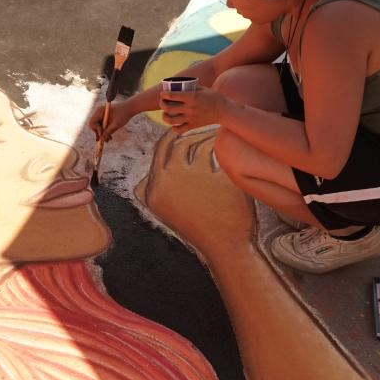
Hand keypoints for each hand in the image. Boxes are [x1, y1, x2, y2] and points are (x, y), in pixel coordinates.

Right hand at [89, 99, 135, 141]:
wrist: (130, 107)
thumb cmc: (124, 114)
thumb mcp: (116, 124)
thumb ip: (108, 132)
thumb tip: (101, 139)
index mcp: (100, 111)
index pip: (92, 123)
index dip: (96, 130)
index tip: (103, 134)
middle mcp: (99, 112)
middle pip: (94, 125)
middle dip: (99, 133)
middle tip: (105, 140)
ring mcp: (101, 114)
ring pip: (98, 127)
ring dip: (103, 134)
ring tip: (109, 140)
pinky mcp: (105, 117)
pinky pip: (102, 125)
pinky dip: (105, 131)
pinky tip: (110, 137)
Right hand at [135, 129, 252, 250]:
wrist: (225, 247)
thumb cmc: (198, 227)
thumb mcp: (167, 212)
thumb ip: (156, 190)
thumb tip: (146, 174)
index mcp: (155, 189)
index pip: (161, 148)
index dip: (173, 137)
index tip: (185, 133)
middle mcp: (170, 180)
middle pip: (181, 141)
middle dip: (195, 133)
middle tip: (208, 131)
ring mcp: (193, 177)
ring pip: (202, 144)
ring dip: (211, 139)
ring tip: (222, 144)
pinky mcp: (217, 177)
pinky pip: (221, 154)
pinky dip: (226, 150)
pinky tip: (233, 153)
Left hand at [159, 86, 228, 134]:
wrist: (224, 110)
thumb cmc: (213, 97)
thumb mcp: (202, 89)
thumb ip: (191, 88)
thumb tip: (180, 86)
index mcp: (191, 97)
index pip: (171, 96)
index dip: (164, 94)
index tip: (162, 94)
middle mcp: (189, 108)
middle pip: (168, 108)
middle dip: (162, 104)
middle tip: (162, 102)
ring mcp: (191, 118)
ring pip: (171, 121)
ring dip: (165, 117)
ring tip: (165, 114)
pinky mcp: (193, 125)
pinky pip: (179, 130)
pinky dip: (174, 128)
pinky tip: (174, 124)